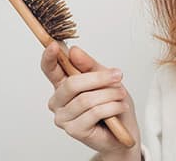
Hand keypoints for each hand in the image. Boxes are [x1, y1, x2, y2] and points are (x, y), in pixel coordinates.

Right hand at [41, 42, 141, 158]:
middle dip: (99, 78)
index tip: (54, 45)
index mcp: (63, 85)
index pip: (50, 70)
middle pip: (72, 84)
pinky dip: (112, 107)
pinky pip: (94, 112)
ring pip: (86, 99)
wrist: (125, 129)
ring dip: (110, 94)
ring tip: (121, 95)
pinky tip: (119, 107)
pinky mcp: (74, 130)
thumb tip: (74, 51)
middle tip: (117, 76)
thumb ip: (89, 65)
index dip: (49, 58)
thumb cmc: (114, 102)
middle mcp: (59, 101)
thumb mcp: (105, 78)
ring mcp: (64, 117)